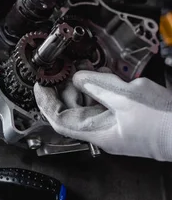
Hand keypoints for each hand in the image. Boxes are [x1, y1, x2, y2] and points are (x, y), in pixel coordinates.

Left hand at [34, 70, 171, 160]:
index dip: (45, 102)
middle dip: (65, 86)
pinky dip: (99, 86)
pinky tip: (102, 73)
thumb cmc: (162, 121)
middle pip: (71, 108)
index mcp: (98, 131)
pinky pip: (103, 101)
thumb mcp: (126, 96)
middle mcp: (102, 130)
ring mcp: (113, 124)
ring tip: (84, 67)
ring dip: (83, 83)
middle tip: (64, 68)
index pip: (59, 120)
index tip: (39, 84)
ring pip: (87, 102)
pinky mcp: (124, 117)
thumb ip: (98, 84)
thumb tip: (77, 76)